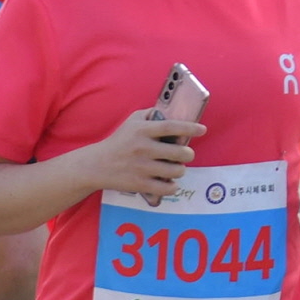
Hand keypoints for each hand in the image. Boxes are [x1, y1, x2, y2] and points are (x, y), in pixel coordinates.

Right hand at [61, 105, 198, 200]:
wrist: (96, 165)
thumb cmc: (119, 141)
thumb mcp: (131, 122)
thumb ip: (151, 115)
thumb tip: (173, 112)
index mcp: (142, 130)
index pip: (171, 127)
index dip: (190, 128)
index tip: (202, 130)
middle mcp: (143, 148)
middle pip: (179, 153)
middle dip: (188, 154)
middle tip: (185, 155)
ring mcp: (141, 167)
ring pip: (176, 171)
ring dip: (180, 170)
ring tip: (174, 168)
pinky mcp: (140, 184)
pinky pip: (167, 188)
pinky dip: (172, 186)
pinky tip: (168, 181)